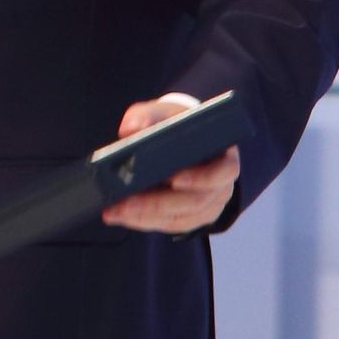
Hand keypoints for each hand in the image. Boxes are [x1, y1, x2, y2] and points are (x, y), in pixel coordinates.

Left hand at [100, 97, 237, 235]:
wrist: (183, 138)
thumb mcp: (165, 113)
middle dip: (157, 204)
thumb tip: (130, 128)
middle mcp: (221, 186)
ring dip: (144, 216)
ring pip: (179, 218)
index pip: (222, 171)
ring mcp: (208, 206)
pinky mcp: (191, 217)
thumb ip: (148, 116)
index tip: (173, 179)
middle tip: (125, 203)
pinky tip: (119, 215)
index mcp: (224, 157)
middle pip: (194, 201)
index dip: (200, 177)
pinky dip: (143, 221)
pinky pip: (168, 224)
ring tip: (114, 211)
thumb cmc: (177, 124)